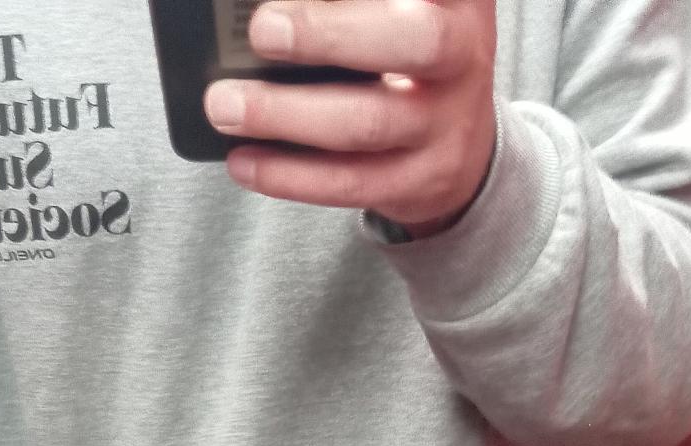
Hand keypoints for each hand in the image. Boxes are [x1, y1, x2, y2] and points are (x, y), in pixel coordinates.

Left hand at [205, 0, 496, 234]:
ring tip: (225, 105)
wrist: (460, 144)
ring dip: (285, 114)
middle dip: (330, 34)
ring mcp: (448, 124)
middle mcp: (465, 52)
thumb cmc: (405, 49)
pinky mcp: (421, 182)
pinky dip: (289, 175)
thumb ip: (345, 6)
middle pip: (416, 41)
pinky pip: (350, 183)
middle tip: (263, 31)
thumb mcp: (397, 6)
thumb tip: (268, 7)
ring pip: (366, 123)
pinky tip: (243, 160)